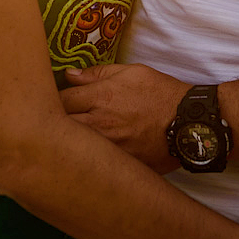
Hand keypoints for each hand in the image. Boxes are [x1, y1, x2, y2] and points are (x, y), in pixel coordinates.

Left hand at [61, 63, 187, 173]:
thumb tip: (70, 75)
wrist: (189, 123)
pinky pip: (92, 163)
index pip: (60, 99)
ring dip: (64, 142)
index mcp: (101, 98)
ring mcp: (108, 148)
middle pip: (58, 126)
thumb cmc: (160, 93)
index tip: (52, 100)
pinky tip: (83, 155)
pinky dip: (85, 159)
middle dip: (51, 123)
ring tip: (62, 138)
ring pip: (71, 148)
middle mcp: (100, 125)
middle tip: (50, 120)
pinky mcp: (118, 165)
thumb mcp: (131, 72)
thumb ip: (97, 74)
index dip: (51, 99)